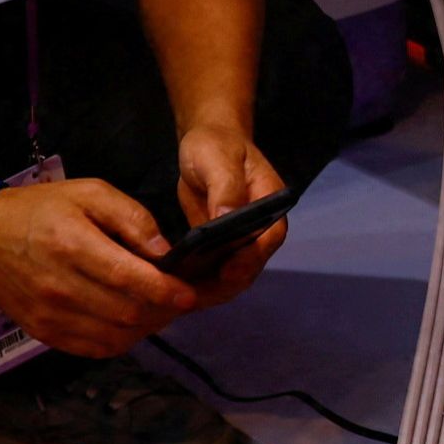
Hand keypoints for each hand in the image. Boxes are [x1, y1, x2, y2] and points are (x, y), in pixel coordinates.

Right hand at [0, 173, 196, 359]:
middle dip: (162, 310)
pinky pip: (94, 348)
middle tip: (178, 300)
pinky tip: (130, 323)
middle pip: (127, 313)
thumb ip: (132, 219)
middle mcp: (61, 287)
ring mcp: (50, 315)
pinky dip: (121, 340)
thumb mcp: (90, 193)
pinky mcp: (44, 333)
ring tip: (158, 310)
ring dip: (145, 328)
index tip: (189, 293)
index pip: (129, 278)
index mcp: (74, 246)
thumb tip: (165, 253)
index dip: (165, 290)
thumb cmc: (44, 208)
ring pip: (115, 336)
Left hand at [174, 129, 295, 298]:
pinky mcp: (223, 248)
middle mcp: (261, 227)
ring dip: (208, 289)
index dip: (250, 258)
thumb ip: (224, 187)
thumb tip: (227, 217)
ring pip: (232, 276)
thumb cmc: (215, 145)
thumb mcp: (217, 159)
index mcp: (270, 202)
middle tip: (191, 297)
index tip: (226, 272)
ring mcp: (242, 241)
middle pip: (250, 265)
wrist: (206, 146)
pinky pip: (214, 272)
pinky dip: (197, 283)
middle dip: (223, 284)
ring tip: (178, 298)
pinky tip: (174, 288)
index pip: (269, 238)